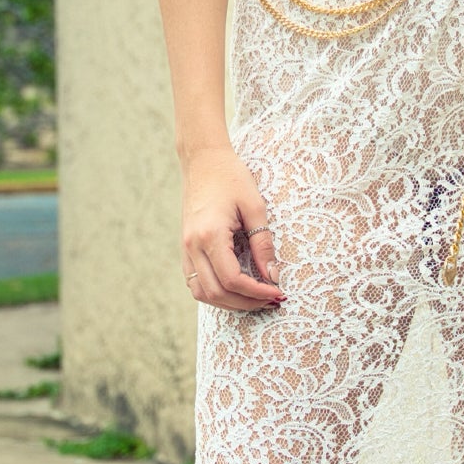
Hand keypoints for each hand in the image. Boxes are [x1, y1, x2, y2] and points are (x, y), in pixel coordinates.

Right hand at [181, 149, 283, 312]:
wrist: (203, 161)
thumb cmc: (231, 178)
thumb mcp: (255, 206)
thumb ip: (263, 244)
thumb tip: (272, 275)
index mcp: (209, 235)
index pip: (232, 279)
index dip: (256, 292)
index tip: (277, 291)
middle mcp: (192, 246)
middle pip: (216, 292)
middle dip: (245, 303)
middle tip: (270, 300)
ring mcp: (185, 248)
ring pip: (202, 293)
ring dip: (229, 302)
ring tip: (255, 299)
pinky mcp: (186, 248)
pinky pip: (196, 282)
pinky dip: (215, 293)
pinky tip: (236, 290)